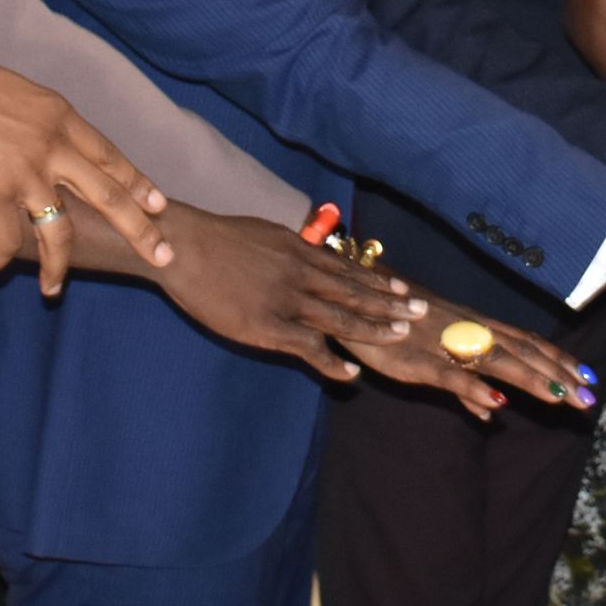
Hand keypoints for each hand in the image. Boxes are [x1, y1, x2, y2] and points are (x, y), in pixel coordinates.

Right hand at [0, 53, 169, 290]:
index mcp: (60, 117)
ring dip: (59, 267)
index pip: (110, 157)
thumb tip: (54, 135)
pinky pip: (7, 240)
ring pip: (61, 232)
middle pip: (108, 195)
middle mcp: (52, 147)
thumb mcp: (17, 91)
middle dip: (140, 230)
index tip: (158, 205)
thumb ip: (43, 119)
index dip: (137, 183)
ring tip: (53, 291)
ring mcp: (25, 174)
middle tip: (161, 256)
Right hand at [147, 205, 421, 375]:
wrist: (184, 247)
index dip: (377, 281)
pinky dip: (333, 361)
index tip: (403, 288)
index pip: (348, 269)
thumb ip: (288, 247)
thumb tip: (303, 247)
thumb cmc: (215, 240)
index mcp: (299, 251)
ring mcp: (288, 301)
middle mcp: (302, 274)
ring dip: (374, 329)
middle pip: (355, 291)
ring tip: (401, 337)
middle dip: (391, 304)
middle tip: (421, 312)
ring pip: (342, 317)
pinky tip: (353, 373)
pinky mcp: (269, 326)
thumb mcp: (262, 233)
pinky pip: (310, 347)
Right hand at [343, 304, 601, 422]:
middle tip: (589, 397)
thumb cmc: (398, 324)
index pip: (527, 343)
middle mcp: (468, 332)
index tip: (589, 377)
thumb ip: (466, 386)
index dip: (558, 360)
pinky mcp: (418, 362)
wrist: (357, 296)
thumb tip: (494, 409)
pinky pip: (450, 375)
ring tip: (561, 397)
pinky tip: (496, 405)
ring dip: (531, 380)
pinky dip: (474, 387)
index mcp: (475, 329)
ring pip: (497, 361)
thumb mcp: (438, 358)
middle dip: (557, 376)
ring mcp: (446, 345)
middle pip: (522, 354)